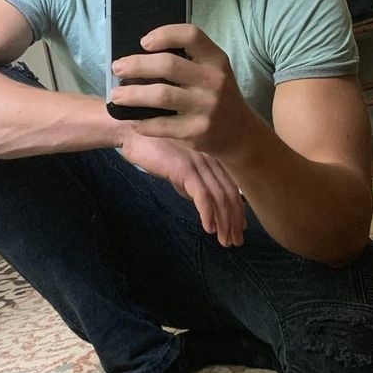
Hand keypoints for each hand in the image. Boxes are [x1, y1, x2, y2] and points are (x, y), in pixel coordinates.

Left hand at [109, 24, 258, 162]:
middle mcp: (213, 80)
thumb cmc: (217, 95)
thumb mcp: (212, 70)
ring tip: (116, 96)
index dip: (164, 34)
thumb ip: (187, 60)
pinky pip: (162, 124)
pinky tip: (133, 120)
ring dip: (132, 95)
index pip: (190, 35)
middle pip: (168, 65)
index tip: (144, 42)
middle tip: (118, 68)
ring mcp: (206, 107)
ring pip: (161, 95)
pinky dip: (143, 122)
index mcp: (215, 59)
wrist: (239, 132)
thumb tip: (141, 55)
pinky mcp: (197, 131)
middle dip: (136, 65)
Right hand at [118, 132, 246, 246]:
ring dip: (224, 222)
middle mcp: (210, 158)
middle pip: (229, 193)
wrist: (132, 132)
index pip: (231, 185)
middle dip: (234, 220)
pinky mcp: (185, 168)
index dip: (238, 208)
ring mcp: (199, 162)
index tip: (240, 226)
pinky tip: (209, 228)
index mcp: (211, 155)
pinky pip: (202, 195)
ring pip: (219, 197)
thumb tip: (199, 201)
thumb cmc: (152, 147)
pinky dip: (208, 214)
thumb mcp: (178, 165)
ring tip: (225, 240)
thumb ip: (190, 181)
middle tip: (236, 240)